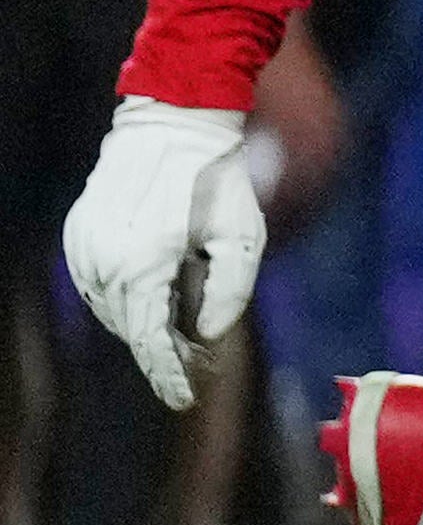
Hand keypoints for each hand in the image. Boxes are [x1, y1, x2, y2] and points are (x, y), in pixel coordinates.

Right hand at [59, 95, 259, 408]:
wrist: (172, 125)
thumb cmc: (217, 180)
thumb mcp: (243, 237)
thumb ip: (230, 293)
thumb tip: (207, 336)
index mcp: (143, 266)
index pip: (150, 340)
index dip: (167, 374)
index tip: (183, 399)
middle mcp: (103, 263)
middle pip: (132, 329)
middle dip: (162, 350)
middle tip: (196, 361)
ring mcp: (84, 248)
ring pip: (111, 310)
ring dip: (143, 323)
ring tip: (180, 323)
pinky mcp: (77, 234)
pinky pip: (98, 284)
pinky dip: (124, 296)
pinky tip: (153, 292)